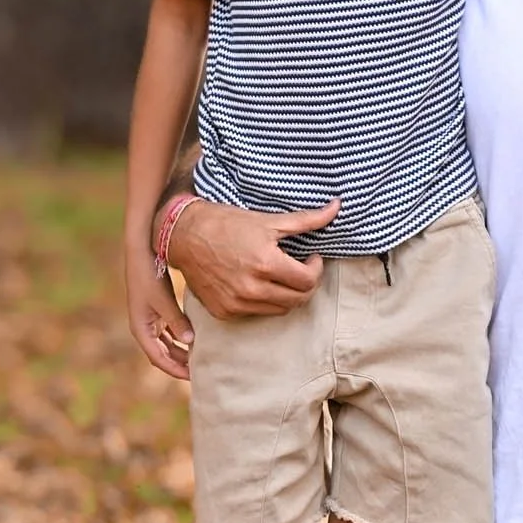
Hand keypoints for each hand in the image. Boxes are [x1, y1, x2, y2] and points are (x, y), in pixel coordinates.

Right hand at [125, 250, 193, 381]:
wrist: (141, 253)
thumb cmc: (149, 276)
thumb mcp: (164, 300)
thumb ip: (177, 321)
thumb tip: (190, 342)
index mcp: (140, 329)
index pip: (158, 358)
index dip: (175, 370)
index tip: (194, 377)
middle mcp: (143, 328)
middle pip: (162, 354)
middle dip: (179, 364)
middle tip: (201, 371)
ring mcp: (149, 320)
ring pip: (166, 344)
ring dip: (180, 352)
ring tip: (200, 358)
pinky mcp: (156, 312)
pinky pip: (168, 332)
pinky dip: (180, 338)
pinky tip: (196, 339)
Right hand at [167, 199, 338, 318]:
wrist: (184, 235)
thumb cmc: (227, 223)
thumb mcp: (268, 220)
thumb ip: (306, 220)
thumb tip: (338, 208)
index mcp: (266, 264)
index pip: (308, 281)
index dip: (316, 269)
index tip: (310, 258)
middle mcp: (251, 289)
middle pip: (298, 300)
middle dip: (305, 284)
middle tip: (300, 268)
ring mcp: (236, 304)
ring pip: (280, 310)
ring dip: (287, 295)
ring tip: (280, 275)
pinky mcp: (224, 312)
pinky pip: (256, 314)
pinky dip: (264, 302)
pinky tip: (259, 284)